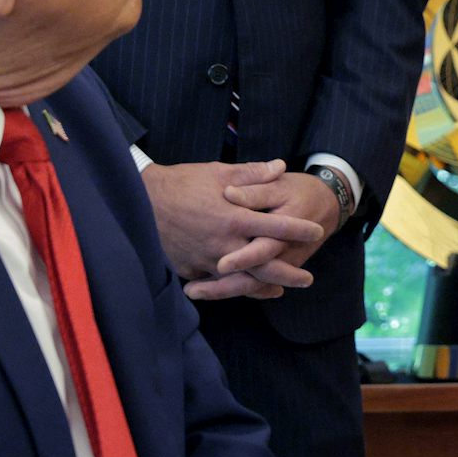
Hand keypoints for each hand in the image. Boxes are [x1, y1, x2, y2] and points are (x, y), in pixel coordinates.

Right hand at [142, 160, 323, 300]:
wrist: (141, 202)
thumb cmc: (182, 183)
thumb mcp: (218, 171)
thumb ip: (252, 173)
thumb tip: (280, 166)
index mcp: (235, 216)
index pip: (276, 225)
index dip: (299, 229)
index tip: (317, 231)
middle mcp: (224, 242)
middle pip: (265, 265)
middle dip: (289, 273)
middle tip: (308, 278)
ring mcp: (207, 259)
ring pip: (243, 280)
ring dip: (264, 286)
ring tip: (281, 290)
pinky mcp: (191, 269)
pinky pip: (218, 282)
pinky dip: (234, 286)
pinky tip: (246, 288)